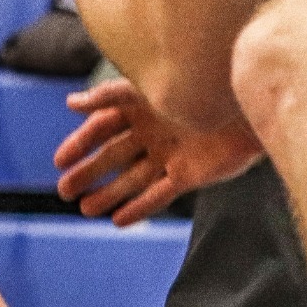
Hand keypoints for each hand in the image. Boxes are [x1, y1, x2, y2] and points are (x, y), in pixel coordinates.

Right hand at [54, 78, 262, 225]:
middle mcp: (152, 132)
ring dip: (109, 195)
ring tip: (85, 210)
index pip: (101, 128)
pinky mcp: (189, 174)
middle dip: (88, 174)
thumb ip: (108, 97)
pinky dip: (140, 207)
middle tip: (63, 191)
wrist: (247, 104)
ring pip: (133, 179)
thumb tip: (70, 104)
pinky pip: (160, 194)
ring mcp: (170, 154)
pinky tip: (118, 221)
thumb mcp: (145, 88)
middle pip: (113, 157)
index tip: (59, 162)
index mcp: (140, 107)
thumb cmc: (197, 86)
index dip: (79, 145)